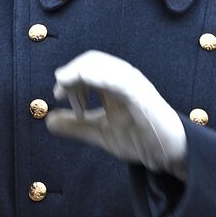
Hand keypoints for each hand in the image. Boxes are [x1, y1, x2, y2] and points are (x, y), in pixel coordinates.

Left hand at [45, 51, 187, 177]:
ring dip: (81, 73)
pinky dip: (103, 77)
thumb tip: (49, 120)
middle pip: (92, 61)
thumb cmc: (139, 138)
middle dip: (71, 73)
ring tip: (65, 84)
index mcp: (112, 85)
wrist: (166, 155)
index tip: (58, 95)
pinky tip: (87, 81)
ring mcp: (134, 86)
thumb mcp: (99, 132)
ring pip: (105, 65)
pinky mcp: (143, 96)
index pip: (86, 68)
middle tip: (59, 92)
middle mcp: (123, 80)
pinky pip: (122, 80)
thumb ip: (75, 126)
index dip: (68, 77)